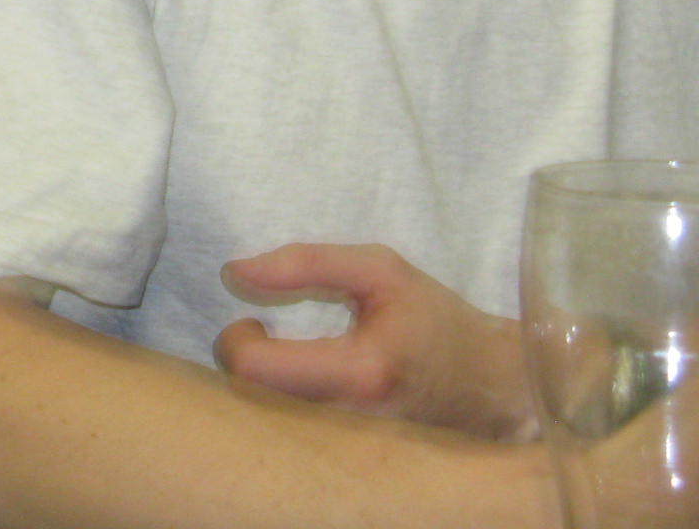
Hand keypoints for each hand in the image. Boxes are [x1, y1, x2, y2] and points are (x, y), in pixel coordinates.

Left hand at [214, 242, 533, 439]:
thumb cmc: (434, 320)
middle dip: (242, 368)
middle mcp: (353, 423)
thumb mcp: (380, 270)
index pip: (255, 370)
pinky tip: (301, 390)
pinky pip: (291, 441)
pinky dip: (281, 412)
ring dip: (260, 391)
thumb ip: (305, 263)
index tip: (255, 323)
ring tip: (283, 364)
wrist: (493, 384)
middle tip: (262, 342)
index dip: (237, 342)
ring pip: (268, 427)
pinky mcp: (352, 466)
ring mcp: (353, 453)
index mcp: (361, 373)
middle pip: (251, 405)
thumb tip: (234, 272)